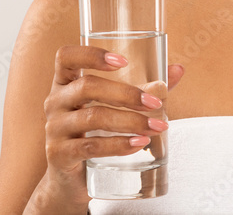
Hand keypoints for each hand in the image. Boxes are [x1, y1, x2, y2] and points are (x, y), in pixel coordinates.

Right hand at [40, 46, 184, 201]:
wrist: (73, 179)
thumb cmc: (97, 133)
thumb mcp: (115, 108)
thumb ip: (145, 88)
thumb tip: (178, 69)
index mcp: (65, 83)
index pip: (66, 57)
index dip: (91, 54)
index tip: (123, 61)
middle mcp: (54, 102)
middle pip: (87, 87)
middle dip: (126, 94)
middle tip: (156, 104)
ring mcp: (54, 129)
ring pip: (93, 118)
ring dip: (130, 121)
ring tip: (157, 127)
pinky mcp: (58, 155)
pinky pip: (90, 146)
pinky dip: (118, 144)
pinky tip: (139, 143)